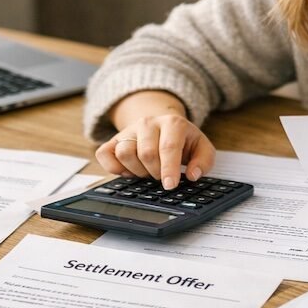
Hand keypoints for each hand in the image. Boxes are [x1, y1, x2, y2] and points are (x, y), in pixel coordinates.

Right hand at [96, 114, 215, 190]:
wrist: (163, 127)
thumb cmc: (183, 141)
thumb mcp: (201, 148)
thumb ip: (204, 161)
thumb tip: (193, 175)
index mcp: (173, 123)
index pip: (168, 147)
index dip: (169, 169)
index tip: (170, 185)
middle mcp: (148, 122)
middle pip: (146, 153)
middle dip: (155, 172)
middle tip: (161, 175)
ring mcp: (128, 130)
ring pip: (125, 153)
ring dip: (137, 171)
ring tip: (148, 170)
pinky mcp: (113, 140)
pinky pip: (104, 154)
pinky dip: (113, 168)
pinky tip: (128, 171)